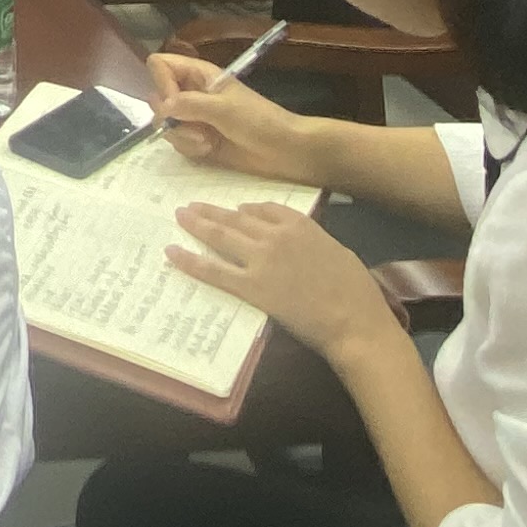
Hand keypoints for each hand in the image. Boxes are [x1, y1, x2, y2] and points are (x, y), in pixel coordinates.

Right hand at [144, 54, 327, 182]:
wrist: (283, 151)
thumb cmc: (259, 121)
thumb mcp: (225, 109)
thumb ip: (190, 104)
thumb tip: (161, 107)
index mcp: (199, 75)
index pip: (160, 66)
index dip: (161, 83)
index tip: (174, 104)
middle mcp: (192, 93)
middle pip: (157, 98)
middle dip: (171, 118)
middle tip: (195, 127)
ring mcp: (194, 118)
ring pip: (166, 125)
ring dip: (183, 137)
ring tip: (207, 142)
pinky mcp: (198, 140)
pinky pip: (177, 143)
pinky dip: (190, 149)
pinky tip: (210, 150)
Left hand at [167, 200, 392, 360]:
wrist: (353, 319)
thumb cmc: (354, 289)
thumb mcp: (335, 250)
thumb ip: (310, 240)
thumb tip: (296, 242)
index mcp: (299, 224)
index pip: (265, 209)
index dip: (247, 209)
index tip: (236, 210)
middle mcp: (275, 235)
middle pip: (236, 218)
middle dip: (212, 211)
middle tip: (192, 207)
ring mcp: (260, 260)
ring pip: (220, 236)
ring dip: (197, 224)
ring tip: (180, 217)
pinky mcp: (250, 287)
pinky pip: (213, 270)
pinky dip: (190, 260)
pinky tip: (172, 253)